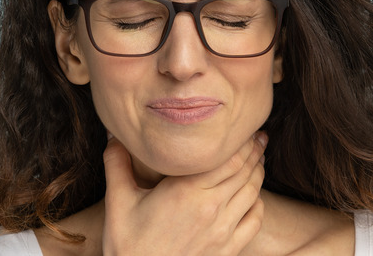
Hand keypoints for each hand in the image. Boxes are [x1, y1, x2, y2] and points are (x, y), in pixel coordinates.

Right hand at [102, 132, 267, 255]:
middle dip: (254, 151)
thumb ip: (116, 164)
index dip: (241, 141)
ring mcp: (223, 231)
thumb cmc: (127, 245)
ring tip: (259, 159)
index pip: (228, 158)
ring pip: (253, 192)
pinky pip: (255, 220)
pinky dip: (259, 203)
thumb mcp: (118, 202)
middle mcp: (211, 208)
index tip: (244, 129)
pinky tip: (254, 195)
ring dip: (258, 173)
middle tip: (259, 136)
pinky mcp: (228, 250)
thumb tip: (113, 135)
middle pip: (244, 171)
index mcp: (186, 191)